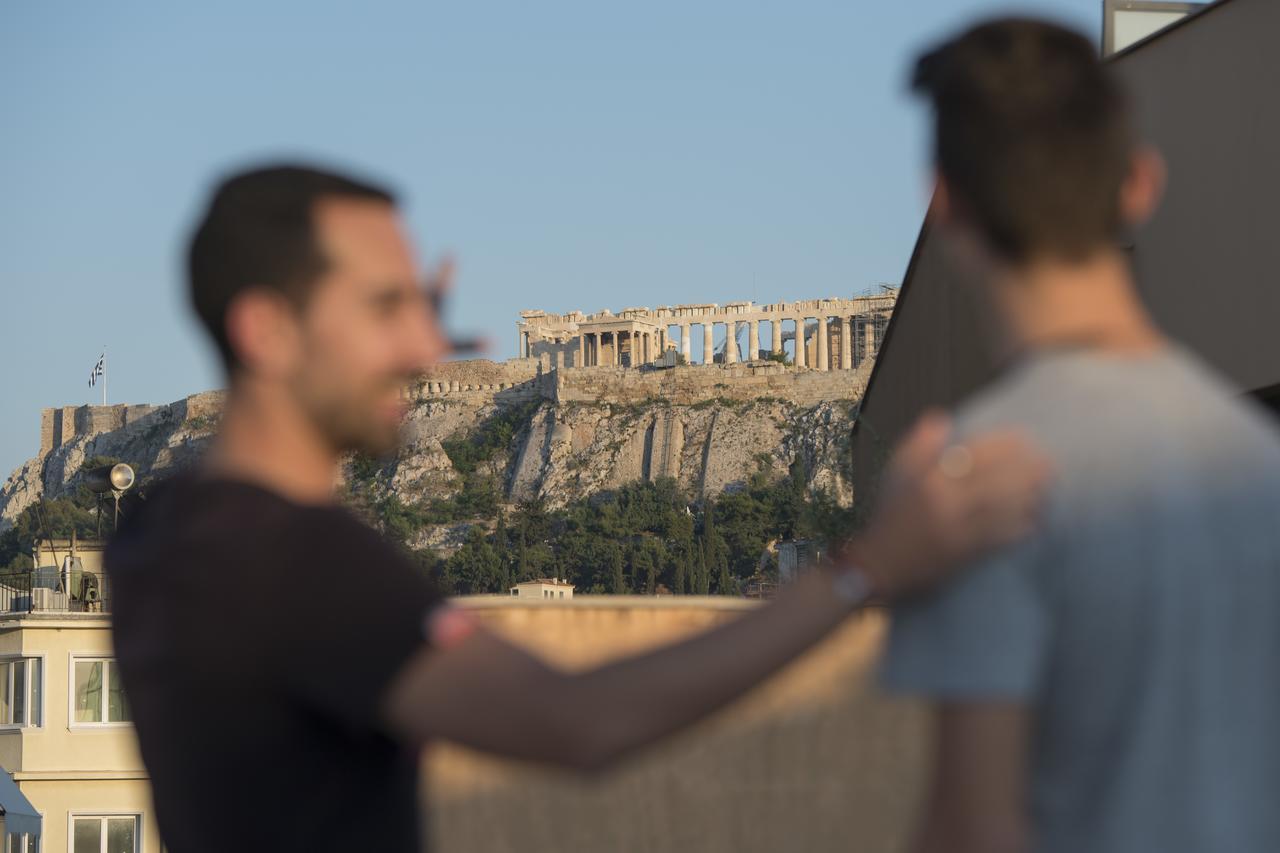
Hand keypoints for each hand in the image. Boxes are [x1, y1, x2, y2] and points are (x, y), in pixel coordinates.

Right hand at [842, 410, 1051, 600]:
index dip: (1005, 446)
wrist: (878, 567)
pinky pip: (999, 540)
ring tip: (1046, 490)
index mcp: (928, 480)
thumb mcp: (894, 475)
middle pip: (996, 482)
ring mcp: (955, 531)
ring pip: (1002, 510)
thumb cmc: (888, 517)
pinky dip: (1019, 530)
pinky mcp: (963, 556)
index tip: (1025, 439)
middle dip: (1027, 472)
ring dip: (1029, 499)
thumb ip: (918, 446)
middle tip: (1049, 466)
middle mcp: (944, 503)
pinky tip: (1034, 522)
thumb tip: (940, 417)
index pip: (975, 455)